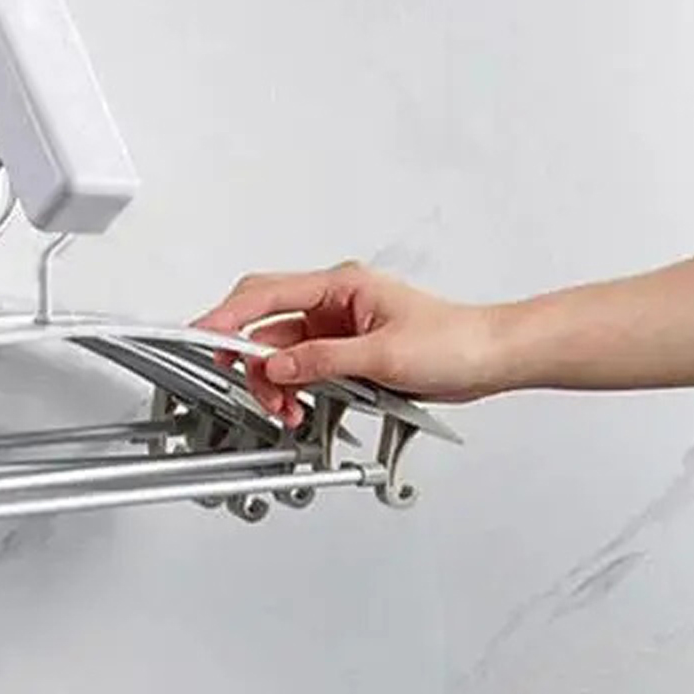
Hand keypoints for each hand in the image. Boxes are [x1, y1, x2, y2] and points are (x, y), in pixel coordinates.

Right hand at [193, 261, 499, 425]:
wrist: (490, 358)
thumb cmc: (455, 341)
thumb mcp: (383, 356)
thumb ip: (322, 361)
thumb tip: (277, 366)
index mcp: (341, 285)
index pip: (266, 294)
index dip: (229, 316)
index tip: (203, 335)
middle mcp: (334, 302)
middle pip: (266, 323)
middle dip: (248, 356)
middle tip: (242, 383)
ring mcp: (338, 327)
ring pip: (282, 351)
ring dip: (275, 381)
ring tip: (285, 409)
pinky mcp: (346, 352)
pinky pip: (304, 367)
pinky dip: (295, 387)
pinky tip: (300, 406)